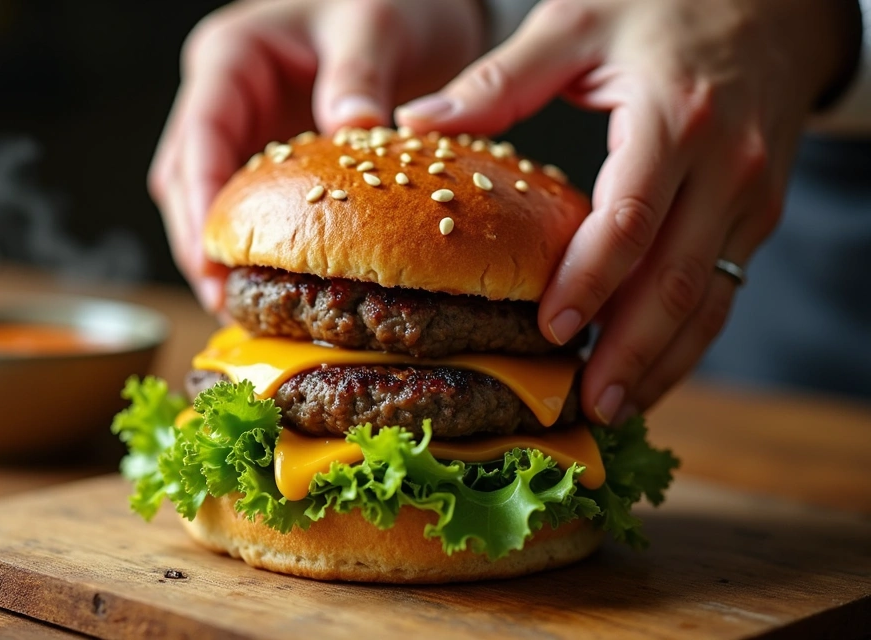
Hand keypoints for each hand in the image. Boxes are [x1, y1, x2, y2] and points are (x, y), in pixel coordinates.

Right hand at [149, 0, 485, 308]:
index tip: (213, 256)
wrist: (413, 11)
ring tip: (240, 306)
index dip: (200, 200)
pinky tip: (266, 284)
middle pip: (184, 177)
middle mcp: (220, 92)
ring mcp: (236, 125)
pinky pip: (239, 205)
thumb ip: (360, 75)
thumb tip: (352, 127)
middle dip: (197, 240)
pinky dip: (248, 245)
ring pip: (200, 197)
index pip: (200, 134)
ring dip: (214, 250)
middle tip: (225, 300)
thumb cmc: (391, 4)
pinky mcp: (259, 153)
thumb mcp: (379, 25)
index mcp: (232, 54)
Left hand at [396, 0, 859, 422]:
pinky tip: (652, 371)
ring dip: (666, 361)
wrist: (774, 0)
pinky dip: (689, 338)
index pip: (633, 219)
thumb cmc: (665, 6)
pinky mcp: (757, 214)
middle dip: (632, 351)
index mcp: (674, 120)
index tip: (552, 330)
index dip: (591, 281)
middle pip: (678, 279)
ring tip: (617, 408)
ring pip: (712, 299)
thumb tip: (417, 120)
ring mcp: (752, 197)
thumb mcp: (578, 23)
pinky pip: (725, 289)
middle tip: (585, 404)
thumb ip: (501, 79)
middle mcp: (727, 167)